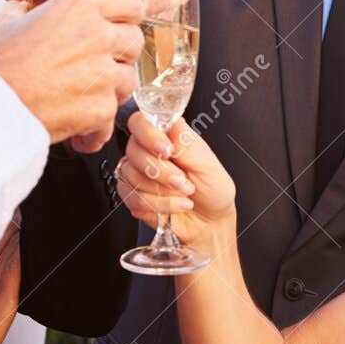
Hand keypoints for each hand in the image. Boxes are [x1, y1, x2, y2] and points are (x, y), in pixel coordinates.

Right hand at [0, 0, 142, 145]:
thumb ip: (21, 14)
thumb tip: (21, 13)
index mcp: (78, 6)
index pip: (131, 0)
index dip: (125, 14)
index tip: (116, 25)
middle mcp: (97, 35)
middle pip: (134, 40)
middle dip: (119, 54)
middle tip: (96, 65)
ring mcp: (103, 74)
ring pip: (128, 80)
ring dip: (110, 90)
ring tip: (82, 98)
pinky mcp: (101, 109)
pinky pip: (111, 118)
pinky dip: (95, 128)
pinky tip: (77, 131)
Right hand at [116, 112, 236, 246]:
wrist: (210, 221)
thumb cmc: (213, 189)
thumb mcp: (207, 164)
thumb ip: (186, 145)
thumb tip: (172, 125)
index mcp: (166, 135)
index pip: (140, 122)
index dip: (148, 135)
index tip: (166, 150)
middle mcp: (148, 151)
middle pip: (133, 150)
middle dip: (160, 170)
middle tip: (183, 180)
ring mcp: (138, 173)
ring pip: (131, 175)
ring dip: (162, 190)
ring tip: (184, 193)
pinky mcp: (134, 196)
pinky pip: (134, 198)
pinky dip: (159, 205)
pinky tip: (176, 204)